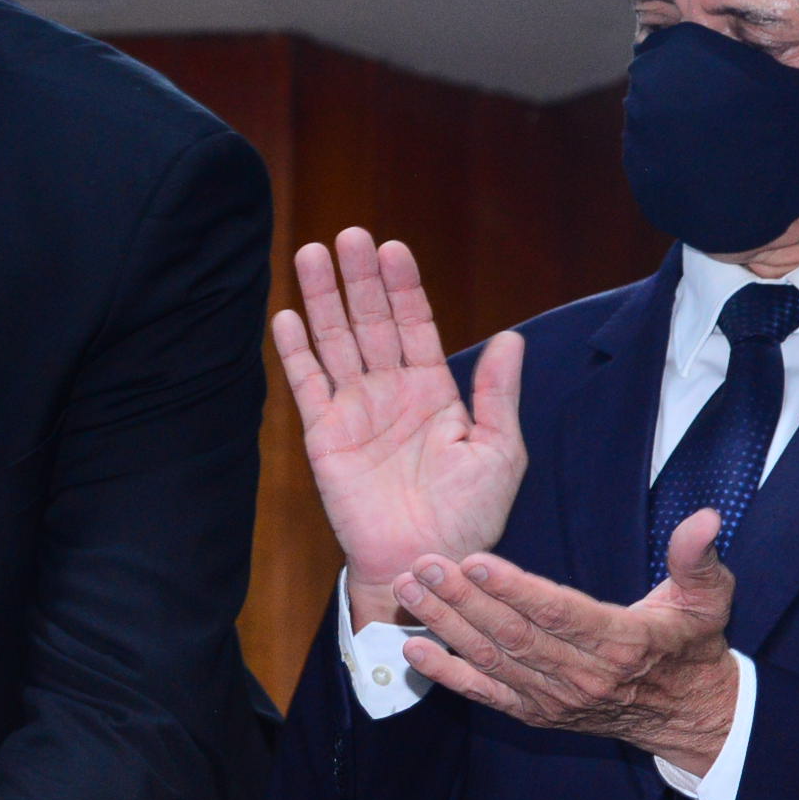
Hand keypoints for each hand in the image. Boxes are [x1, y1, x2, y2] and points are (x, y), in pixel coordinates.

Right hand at [272, 229, 527, 622]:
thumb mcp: (500, 451)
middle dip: (360, 279)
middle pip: (371, 321)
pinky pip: (307, 384)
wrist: (426, 563)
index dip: (403, 287)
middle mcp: (390, 391)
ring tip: (312, 254)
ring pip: (335, 341)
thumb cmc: (470, 517)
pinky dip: (295, 351)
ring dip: (323, 299)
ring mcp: (355, 410)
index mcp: (433, 391)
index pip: (415, 324)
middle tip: (350, 236)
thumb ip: (496, 394)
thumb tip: (511, 338)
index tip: (393, 248)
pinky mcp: (324, 435)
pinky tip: (287, 315)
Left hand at [390, 508, 740, 774]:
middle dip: (463, 599)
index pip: (559, 613)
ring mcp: (555, 699)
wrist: (688, 716)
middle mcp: (584, 675)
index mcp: (623, 643)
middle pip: (514, 635)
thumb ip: (699, 558)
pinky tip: (415, 649)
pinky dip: (448, 674)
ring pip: (493, 660)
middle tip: (424, 565)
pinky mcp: (536, 713)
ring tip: (410, 590)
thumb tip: (706, 519)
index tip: (475, 560)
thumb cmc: (692, 646)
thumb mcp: (709, 599)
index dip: (515, 589)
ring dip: (446, 626)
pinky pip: (486, 694)